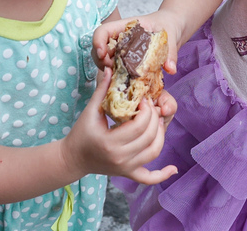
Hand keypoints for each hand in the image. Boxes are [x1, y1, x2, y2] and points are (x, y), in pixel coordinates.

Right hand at [61, 67, 177, 184]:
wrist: (72, 158)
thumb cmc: (80, 133)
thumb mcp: (90, 111)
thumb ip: (102, 90)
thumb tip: (111, 69)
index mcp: (110, 142)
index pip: (138, 126)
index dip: (146, 110)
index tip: (144, 99)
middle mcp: (119, 158)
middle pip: (149, 137)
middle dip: (154, 118)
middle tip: (151, 106)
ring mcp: (125, 168)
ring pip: (154, 152)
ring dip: (160, 135)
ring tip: (158, 120)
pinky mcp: (127, 173)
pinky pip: (148, 178)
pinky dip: (162, 175)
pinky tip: (174, 168)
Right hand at [92, 12, 181, 74]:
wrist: (173, 28)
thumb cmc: (169, 25)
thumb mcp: (171, 34)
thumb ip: (170, 52)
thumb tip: (170, 69)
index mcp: (125, 27)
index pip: (103, 31)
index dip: (98, 42)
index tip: (103, 54)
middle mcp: (120, 40)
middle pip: (99, 49)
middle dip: (102, 62)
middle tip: (114, 70)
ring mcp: (122, 52)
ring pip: (105, 62)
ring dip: (109, 71)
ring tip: (123, 77)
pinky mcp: (127, 63)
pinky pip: (117, 71)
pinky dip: (118, 77)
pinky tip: (128, 82)